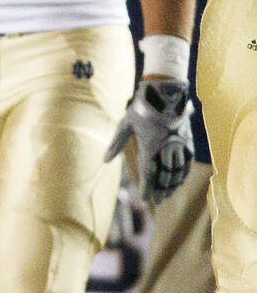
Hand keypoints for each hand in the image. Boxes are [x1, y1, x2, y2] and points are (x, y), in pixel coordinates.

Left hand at [105, 79, 193, 204]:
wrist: (166, 91)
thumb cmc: (142, 107)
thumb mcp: (125, 123)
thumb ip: (116, 144)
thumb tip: (105, 161)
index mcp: (150, 145)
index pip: (149, 173)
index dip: (147, 188)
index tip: (144, 199)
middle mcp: (166, 147)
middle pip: (165, 176)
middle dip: (161, 190)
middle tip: (157, 201)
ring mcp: (179, 143)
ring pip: (178, 171)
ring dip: (173, 185)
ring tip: (168, 194)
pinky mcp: (187, 139)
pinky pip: (188, 161)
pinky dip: (184, 173)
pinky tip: (179, 180)